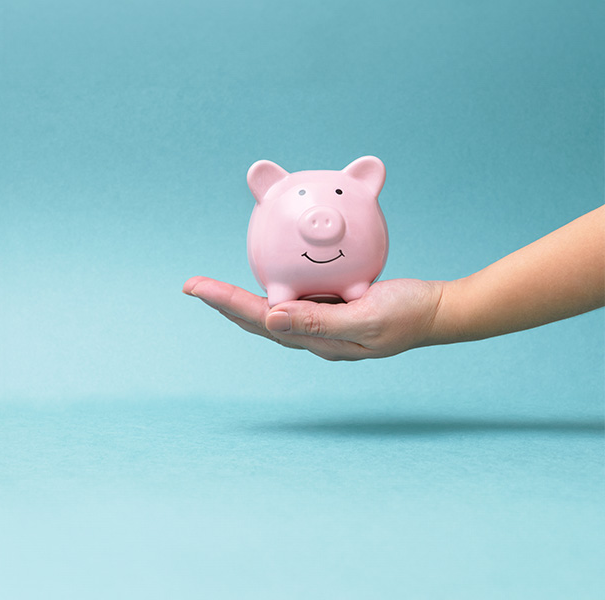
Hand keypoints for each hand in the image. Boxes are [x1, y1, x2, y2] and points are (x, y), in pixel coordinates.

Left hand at [182, 276, 446, 360]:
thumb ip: (319, 321)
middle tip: (192, 285)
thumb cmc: (410, 314)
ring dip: (241, 300)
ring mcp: (323, 325)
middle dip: (223, 302)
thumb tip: (271, 318)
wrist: (442, 311)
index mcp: (318, 340)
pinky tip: (268, 279)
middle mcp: (314, 336)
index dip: (225, 303)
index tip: (195, 287)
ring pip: (272, 312)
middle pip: (258, 319)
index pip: (261, 319)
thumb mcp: (366, 317)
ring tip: (212, 288)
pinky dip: (274, 288)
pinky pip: (295, 300)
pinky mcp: (333, 311)